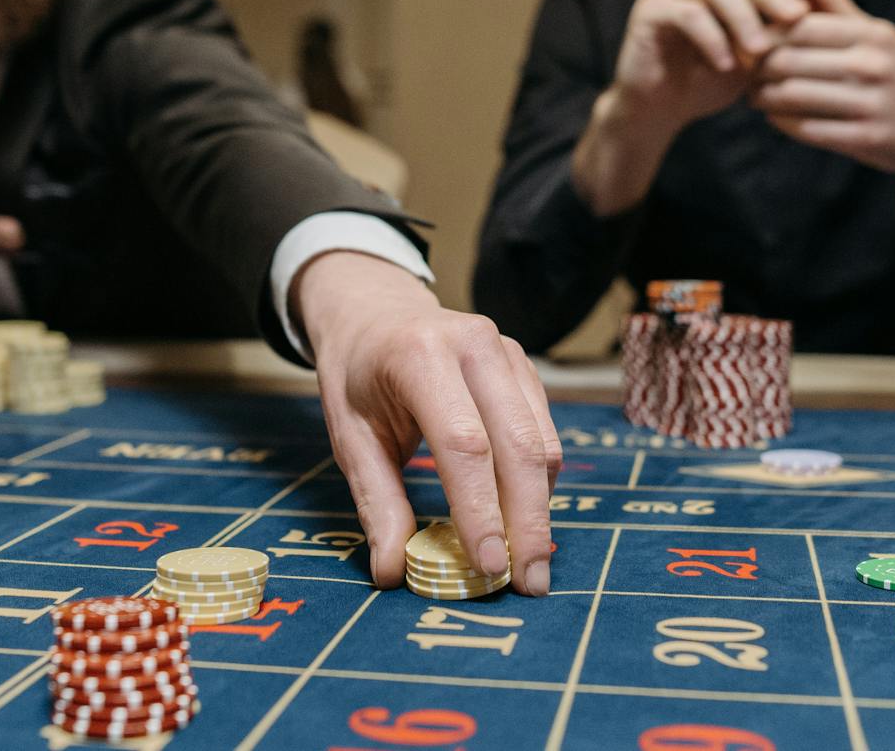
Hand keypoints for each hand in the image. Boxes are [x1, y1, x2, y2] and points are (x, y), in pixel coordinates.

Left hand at [297, 252, 561, 595]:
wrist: (375, 311)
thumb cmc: (358, 377)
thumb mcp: (350, 435)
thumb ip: (376, 501)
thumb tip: (393, 572)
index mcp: (420, 355)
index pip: (463, 444)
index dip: (481, 510)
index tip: (490, 566)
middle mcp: (473, 345)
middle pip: (517, 445)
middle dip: (527, 521)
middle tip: (528, 583)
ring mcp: (506, 351)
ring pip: (541, 442)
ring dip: (541, 508)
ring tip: (533, 565)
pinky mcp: (524, 365)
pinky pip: (544, 432)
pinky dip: (540, 482)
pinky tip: (525, 519)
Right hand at [613, 0, 821, 125]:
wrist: (658, 111)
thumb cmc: (707, 83)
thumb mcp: (750, 60)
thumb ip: (773, 37)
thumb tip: (815, 19)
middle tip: (797, 15)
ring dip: (742, 18)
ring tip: (760, 49)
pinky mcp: (649, 11)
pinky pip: (686, 16)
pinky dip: (710, 38)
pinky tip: (726, 63)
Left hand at [751, 0, 894, 209]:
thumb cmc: (891, 74)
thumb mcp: (874, 35)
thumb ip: (836, 4)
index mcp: (872, 34)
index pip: (800, 26)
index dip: (765, 35)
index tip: (747, 41)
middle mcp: (875, 65)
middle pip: (789, 61)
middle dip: (757, 68)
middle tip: (743, 72)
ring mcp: (873, 104)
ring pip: (793, 95)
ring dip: (764, 97)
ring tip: (753, 95)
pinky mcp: (867, 138)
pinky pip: (807, 128)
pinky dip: (782, 122)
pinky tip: (774, 117)